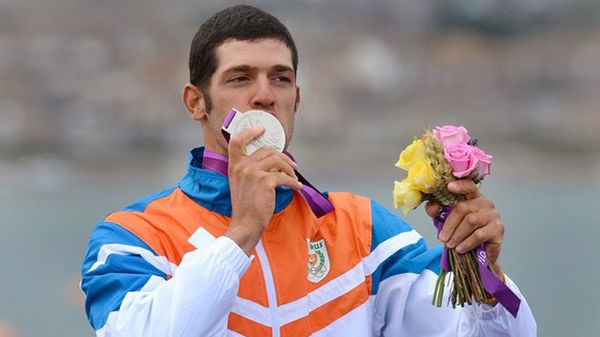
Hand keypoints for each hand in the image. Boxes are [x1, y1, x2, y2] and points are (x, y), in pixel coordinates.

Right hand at [225, 126, 302, 254]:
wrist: (245, 224)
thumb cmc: (246, 207)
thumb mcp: (241, 184)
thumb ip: (249, 170)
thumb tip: (271, 161)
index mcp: (234, 165)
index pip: (237, 140)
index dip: (250, 132)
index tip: (261, 130)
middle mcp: (242, 166)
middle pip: (267, 151)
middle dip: (283, 158)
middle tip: (292, 167)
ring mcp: (253, 172)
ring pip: (278, 161)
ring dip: (289, 170)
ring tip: (294, 178)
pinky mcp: (265, 181)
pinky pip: (284, 176)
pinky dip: (293, 182)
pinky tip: (296, 187)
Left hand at [425, 180, 503, 275]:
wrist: (479, 254)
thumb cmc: (463, 232)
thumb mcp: (447, 221)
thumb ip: (438, 212)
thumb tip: (432, 206)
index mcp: (473, 197)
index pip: (468, 186)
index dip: (460, 185)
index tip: (449, 186)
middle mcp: (485, 203)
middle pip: (463, 207)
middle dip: (450, 224)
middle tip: (442, 238)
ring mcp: (493, 215)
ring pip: (471, 221)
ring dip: (457, 235)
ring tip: (450, 244)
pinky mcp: (498, 229)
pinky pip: (479, 235)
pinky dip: (467, 243)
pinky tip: (460, 248)